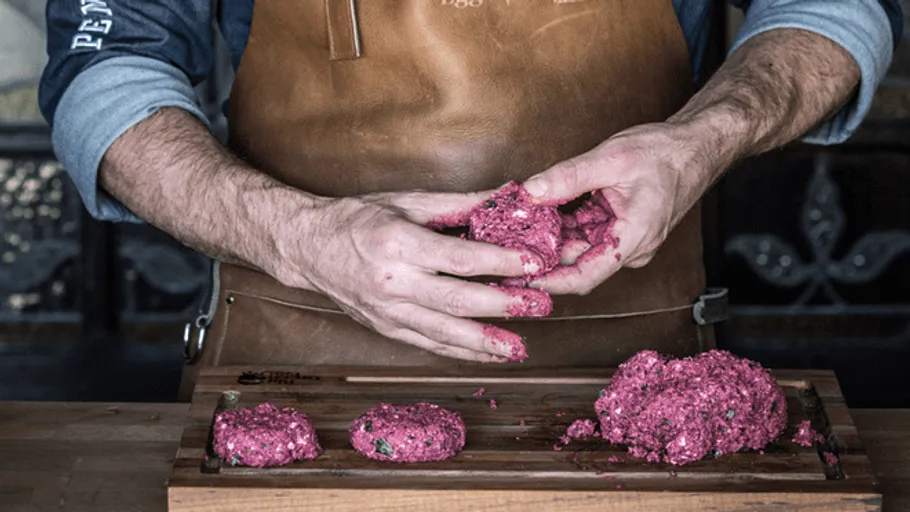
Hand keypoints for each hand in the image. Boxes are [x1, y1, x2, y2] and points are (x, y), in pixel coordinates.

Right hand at [271, 191, 544, 362]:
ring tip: (519, 347)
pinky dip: (461, 352)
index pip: (458, 259)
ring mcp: (387, 311)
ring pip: (444, 332)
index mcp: (398, 245)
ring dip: (485, 342)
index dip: (499, 262)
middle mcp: (392, 283)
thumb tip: (506, 197)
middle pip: (456, 300)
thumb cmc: (357, 218)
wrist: (308, 248)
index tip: (531, 262)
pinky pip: (429, 344)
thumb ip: (458, 204)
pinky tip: (489, 355)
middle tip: (540, 305)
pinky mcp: (386, 327)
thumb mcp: (405, 202)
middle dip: (502, 305)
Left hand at [521, 122, 721, 294]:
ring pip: (579, 247)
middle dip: (541, 253)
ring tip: (516, 226)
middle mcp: (630, 247)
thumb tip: (531, 191)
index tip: (519, 276)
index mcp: (633, 238)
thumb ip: (568, 177)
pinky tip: (541, 212)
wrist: (696, 146)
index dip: (549, 281)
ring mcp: (625, 240)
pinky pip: (586, 233)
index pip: (584, 276)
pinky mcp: (619, 230)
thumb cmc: (667, 153)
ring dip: (551, 237)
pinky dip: (565, 224)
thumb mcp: (611, 158)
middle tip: (505, 242)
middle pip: (577, 262)